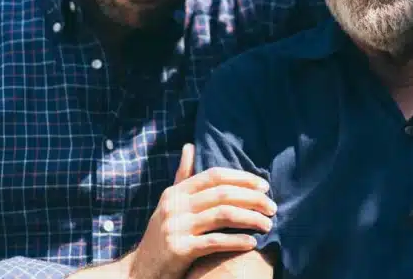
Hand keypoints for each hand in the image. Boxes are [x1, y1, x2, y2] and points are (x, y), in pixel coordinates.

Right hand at [122, 144, 275, 278]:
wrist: (140, 271)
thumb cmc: (162, 235)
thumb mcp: (169, 204)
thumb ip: (183, 177)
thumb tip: (190, 146)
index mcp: (175, 192)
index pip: (215, 176)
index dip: (242, 178)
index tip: (264, 186)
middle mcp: (174, 206)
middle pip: (223, 194)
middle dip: (253, 199)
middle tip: (273, 207)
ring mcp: (175, 227)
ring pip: (222, 215)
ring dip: (251, 219)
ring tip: (268, 225)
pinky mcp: (178, 250)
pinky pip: (214, 241)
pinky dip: (236, 241)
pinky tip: (252, 243)